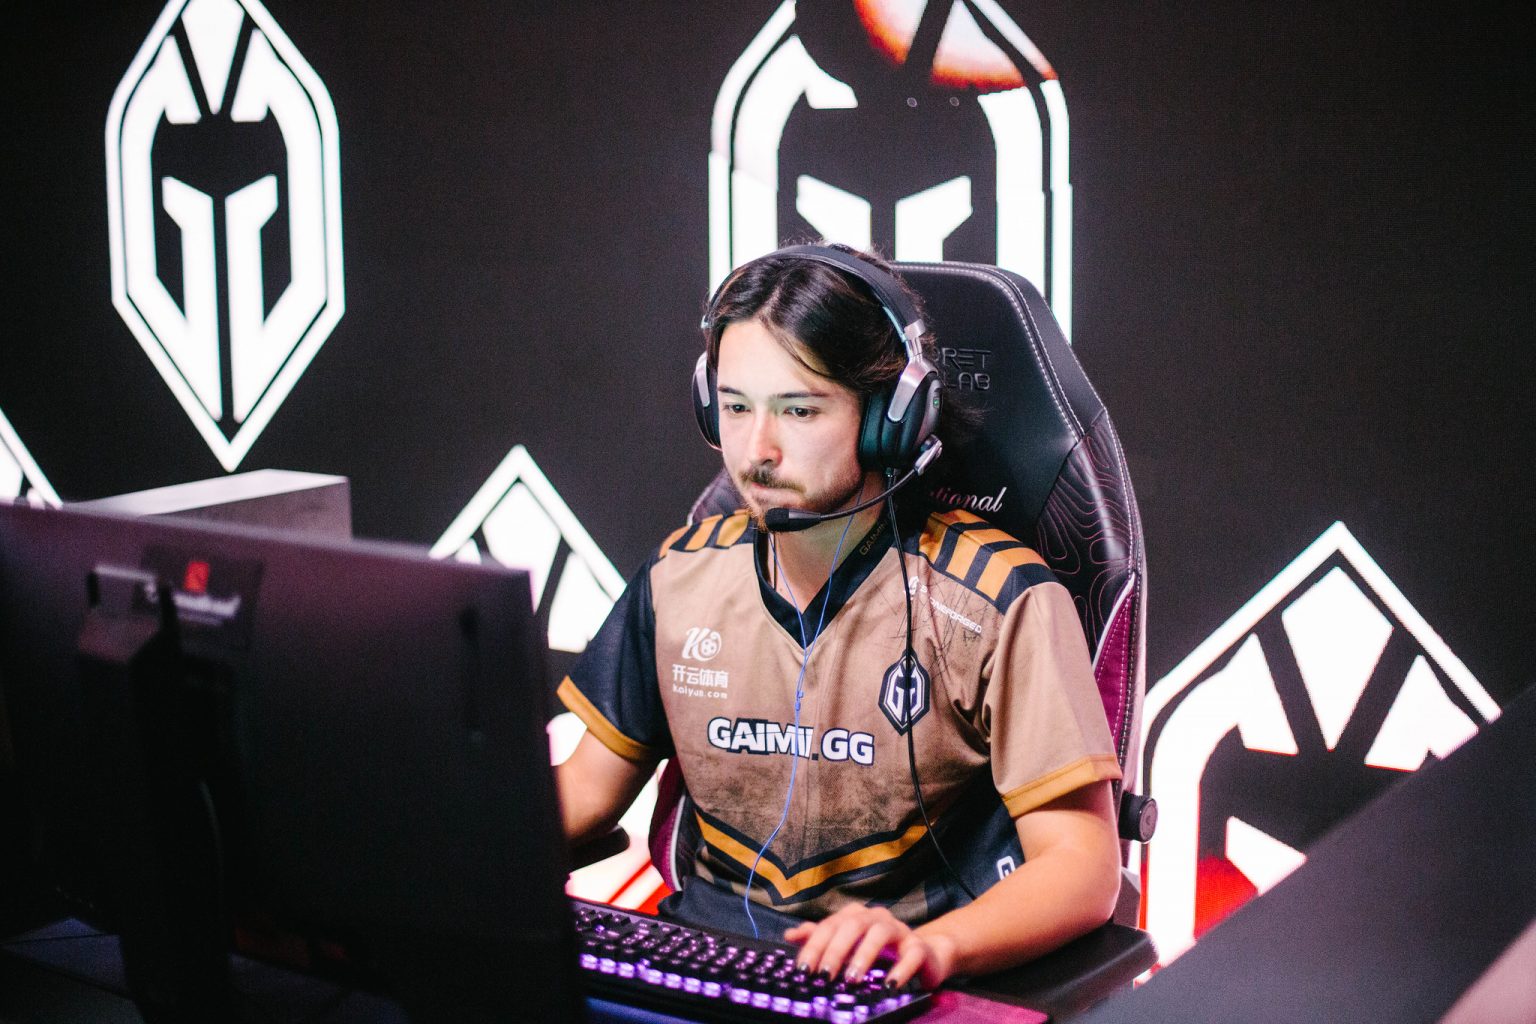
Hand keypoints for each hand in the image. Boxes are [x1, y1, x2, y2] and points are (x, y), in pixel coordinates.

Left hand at [783, 904, 956, 989]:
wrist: (924, 955)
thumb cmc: (880, 951)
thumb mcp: (847, 945)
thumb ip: (819, 938)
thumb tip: (790, 935)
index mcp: (856, 916)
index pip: (830, 925)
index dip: (814, 946)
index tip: (802, 969)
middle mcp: (877, 918)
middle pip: (853, 925)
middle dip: (835, 950)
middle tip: (824, 975)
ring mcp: (900, 930)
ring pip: (881, 933)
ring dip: (864, 955)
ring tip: (852, 979)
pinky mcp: (919, 948)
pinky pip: (912, 954)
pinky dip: (901, 969)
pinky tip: (890, 986)